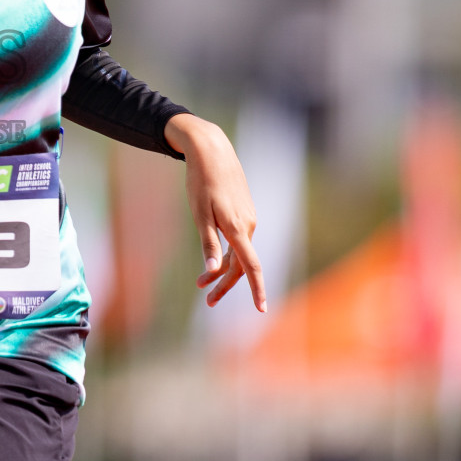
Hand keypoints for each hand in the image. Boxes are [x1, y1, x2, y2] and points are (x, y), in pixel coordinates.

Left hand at [165, 113, 265, 312]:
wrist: (212, 151)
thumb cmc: (201, 181)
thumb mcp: (199, 213)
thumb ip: (207, 243)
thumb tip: (211, 270)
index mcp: (237, 228)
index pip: (251, 266)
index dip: (256, 289)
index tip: (260, 309)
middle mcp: (248, 225)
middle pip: (241, 265)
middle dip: (224, 284)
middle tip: (207, 301)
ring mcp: (248, 218)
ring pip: (238, 253)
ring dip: (221, 269)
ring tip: (200, 283)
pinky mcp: (244, 212)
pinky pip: (238, 240)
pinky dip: (226, 254)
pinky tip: (214, 259)